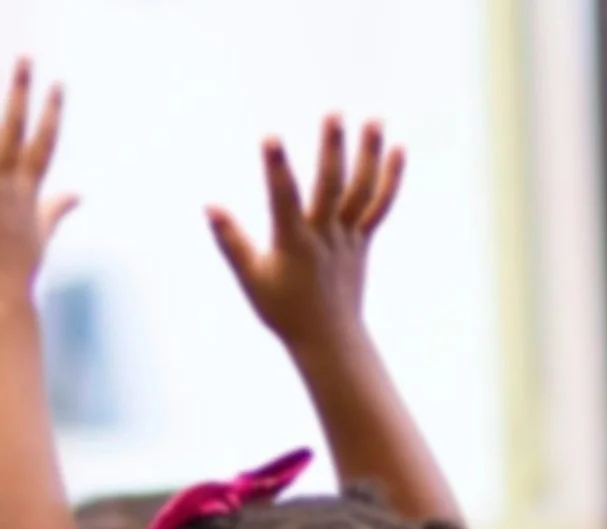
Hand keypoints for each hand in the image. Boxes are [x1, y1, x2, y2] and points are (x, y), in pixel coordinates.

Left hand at [0, 60, 76, 313]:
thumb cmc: (16, 277)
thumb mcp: (40, 237)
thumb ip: (56, 209)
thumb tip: (78, 193)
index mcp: (27, 194)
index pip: (43, 145)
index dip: (51, 114)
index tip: (58, 84)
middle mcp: (6, 190)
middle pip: (16, 133)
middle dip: (21, 95)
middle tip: (25, 59)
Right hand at [209, 115, 404, 345]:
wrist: (327, 338)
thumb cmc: (283, 309)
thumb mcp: (250, 278)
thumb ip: (231, 241)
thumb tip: (209, 205)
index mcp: (293, 244)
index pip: (282, 200)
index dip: (276, 168)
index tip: (270, 137)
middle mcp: (324, 236)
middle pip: (331, 187)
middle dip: (332, 149)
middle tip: (333, 113)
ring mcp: (348, 237)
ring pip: (362, 192)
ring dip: (369, 154)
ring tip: (375, 119)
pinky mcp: (362, 240)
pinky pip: (380, 206)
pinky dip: (390, 178)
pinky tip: (397, 149)